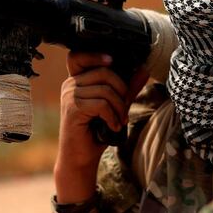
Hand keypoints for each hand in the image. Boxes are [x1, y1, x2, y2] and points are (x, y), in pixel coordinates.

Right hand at [54, 52, 147, 203]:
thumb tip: (143, 70)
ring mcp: (69, 96)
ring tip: (120, 121)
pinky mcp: (72, 109)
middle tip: (125, 109)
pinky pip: (101, 104)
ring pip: (105, 90)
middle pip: (104, 72)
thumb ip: (127, 89)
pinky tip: (113, 127)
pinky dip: (112, 117)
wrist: (81, 158)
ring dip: (119, 108)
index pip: (78, 56)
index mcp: (77, 80)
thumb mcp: (114, 106)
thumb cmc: (96, 131)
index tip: (113, 61)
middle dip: (122, 91)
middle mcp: (69, 84)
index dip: (96, 55)